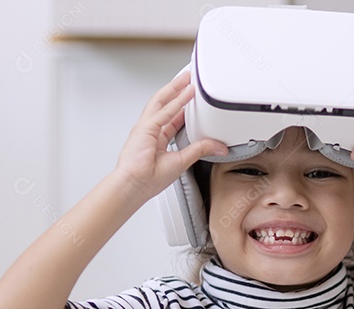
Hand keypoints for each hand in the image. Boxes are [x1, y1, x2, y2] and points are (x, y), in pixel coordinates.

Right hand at [113, 71, 226, 203]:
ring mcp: (145, 128)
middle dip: (176, 90)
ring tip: (187, 78)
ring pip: (162, 102)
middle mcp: (150, 130)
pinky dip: (176, 102)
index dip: (181, 106)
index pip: (171, 117)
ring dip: (175, 89)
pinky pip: (164, 112)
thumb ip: (200, 150)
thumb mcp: (182, 161)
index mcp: (156, 139)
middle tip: (188, 79)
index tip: (191, 97)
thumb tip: (219, 147)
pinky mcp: (145, 129)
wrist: (134, 186)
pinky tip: (186, 93)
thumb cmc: (149, 179)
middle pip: (164, 104)